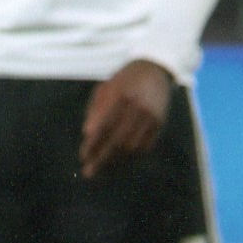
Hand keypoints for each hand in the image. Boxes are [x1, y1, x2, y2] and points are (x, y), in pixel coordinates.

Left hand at [79, 60, 175, 177]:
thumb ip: (95, 110)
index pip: (103, 126)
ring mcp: (151, 116)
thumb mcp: (105, 88)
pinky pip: (145, 147)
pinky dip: (131, 158)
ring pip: (131, 148)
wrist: (155, 70)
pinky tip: (120, 162)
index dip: (92, 144)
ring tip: (103, 171)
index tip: (83, 157)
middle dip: (101, 159)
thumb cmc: (125, 80)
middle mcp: (137, 107)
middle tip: (89, 172)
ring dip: (116, 162)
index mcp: (119, 95)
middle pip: (117, 141)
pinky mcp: (160, 123)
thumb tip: (87, 135)